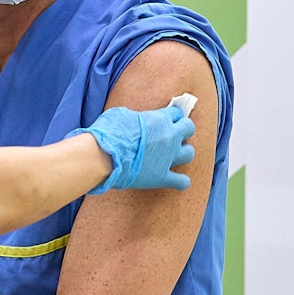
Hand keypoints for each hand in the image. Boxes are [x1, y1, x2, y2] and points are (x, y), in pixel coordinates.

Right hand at [69, 103, 195, 191]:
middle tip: (173, 132)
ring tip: (174, 153)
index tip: (167, 117)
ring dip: (183, 151)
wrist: (104, 156)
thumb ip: (136, 117)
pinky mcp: (162, 177)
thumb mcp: (122, 114)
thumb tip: (137, 121)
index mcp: (160, 119)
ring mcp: (168, 158)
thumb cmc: (109, 132)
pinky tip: (176, 179)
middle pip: (189, 128)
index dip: (171, 114)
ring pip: (189, 153)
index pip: (176, 113)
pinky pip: (182, 181)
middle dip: (183, 128)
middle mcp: (169, 137)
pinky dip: (181, 180)